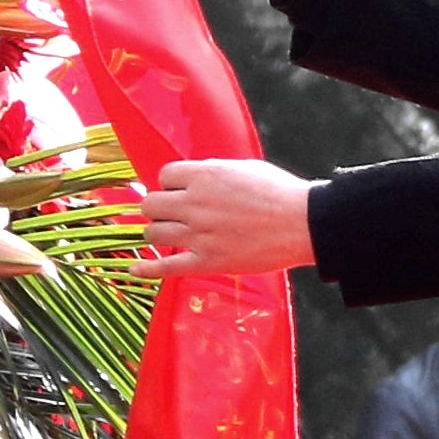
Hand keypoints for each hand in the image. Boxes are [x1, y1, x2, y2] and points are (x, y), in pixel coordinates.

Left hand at [142, 157, 319, 278]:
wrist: (303, 224)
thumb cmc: (279, 193)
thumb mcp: (243, 168)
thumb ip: (212, 172)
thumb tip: (194, 177)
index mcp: (204, 176)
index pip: (163, 176)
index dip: (170, 184)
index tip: (181, 192)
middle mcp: (196, 204)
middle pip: (151, 204)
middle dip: (159, 208)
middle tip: (172, 214)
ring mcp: (199, 234)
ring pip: (153, 232)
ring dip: (158, 232)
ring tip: (171, 234)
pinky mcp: (208, 261)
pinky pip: (166, 266)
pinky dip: (147, 268)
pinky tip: (135, 269)